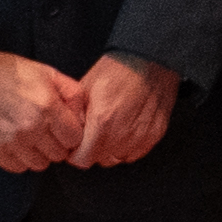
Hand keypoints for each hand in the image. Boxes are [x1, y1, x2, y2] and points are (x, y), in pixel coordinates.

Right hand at [0, 39, 85, 173]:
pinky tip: (19, 143)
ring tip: (33, 136)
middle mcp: (29, 127)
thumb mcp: (47, 72)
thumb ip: (72, 93)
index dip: (73, 133)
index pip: (75, 139)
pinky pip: (17, 168)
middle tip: (49, 131)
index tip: (65, 126)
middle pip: (59, 155)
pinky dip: (21, 159)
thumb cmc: (8, 72)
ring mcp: (9, 141)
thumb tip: (85, 115)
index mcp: (46, 107)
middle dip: (58, 144)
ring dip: (40, 153)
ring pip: (39, 164)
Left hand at [67, 54, 180, 169]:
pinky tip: (123, 132)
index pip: (82, 159)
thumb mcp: (85, 88)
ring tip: (107, 133)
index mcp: (102, 121)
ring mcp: (141, 136)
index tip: (75, 146)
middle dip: (91, 151)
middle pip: (99, 161)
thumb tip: (67, 133)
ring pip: (117, 159)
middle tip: (91, 136)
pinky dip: (126, 147)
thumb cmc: (118, 70)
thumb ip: (75, 116)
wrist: (150, 60)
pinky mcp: (154, 134)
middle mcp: (123, 133)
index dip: (74, 154)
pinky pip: (134, 154)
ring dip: (109, 151)